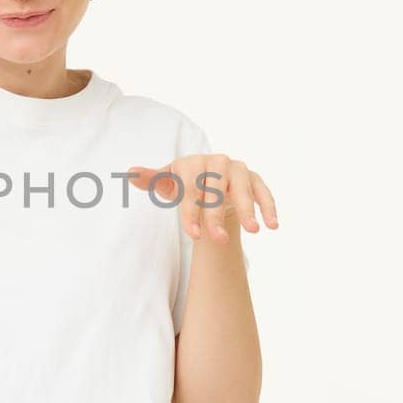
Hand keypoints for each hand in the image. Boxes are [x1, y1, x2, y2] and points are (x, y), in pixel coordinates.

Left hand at [126, 153, 277, 243]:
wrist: (208, 183)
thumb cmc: (184, 185)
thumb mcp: (167, 184)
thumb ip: (151, 179)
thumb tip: (129, 173)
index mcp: (192, 162)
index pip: (190, 187)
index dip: (191, 211)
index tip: (193, 236)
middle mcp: (216, 161)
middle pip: (217, 188)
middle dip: (217, 214)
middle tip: (218, 240)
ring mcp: (237, 168)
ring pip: (243, 187)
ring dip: (248, 209)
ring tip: (254, 231)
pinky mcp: (254, 177)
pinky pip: (263, 190)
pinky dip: (269, 206)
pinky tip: (272, 225)